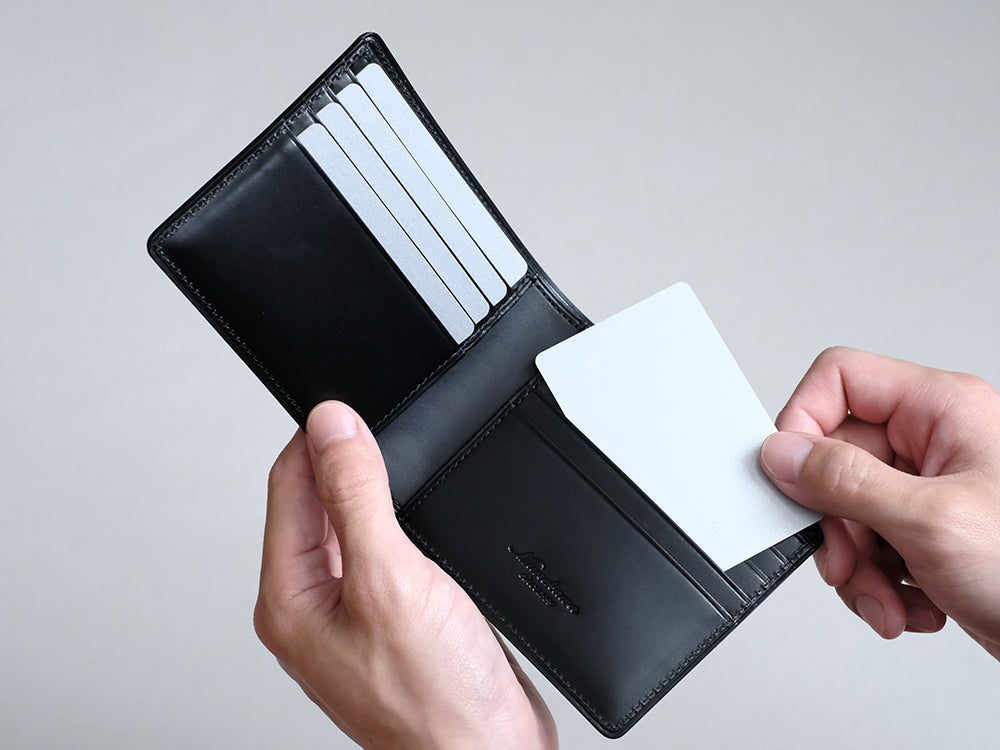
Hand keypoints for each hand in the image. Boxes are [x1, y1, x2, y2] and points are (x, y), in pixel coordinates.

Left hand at [254, 402, 557, 748]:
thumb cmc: (434, 701)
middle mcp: (313, 604)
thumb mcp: (390, 581)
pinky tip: (420, 509)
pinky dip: (399, 517)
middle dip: (345, 459)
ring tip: (401, 460)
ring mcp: (353, 611)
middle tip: (383, 429)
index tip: (349, 405)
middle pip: (315, 502)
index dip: (317, 437)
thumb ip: (356, 498)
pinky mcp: (392, 615)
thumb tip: (333, 428)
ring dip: (373, 486)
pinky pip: (384, 547)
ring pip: (352, 522)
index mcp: (290, 598)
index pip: (287, 488)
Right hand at [759, 347, 999, 659]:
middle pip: (836, 459)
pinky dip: (881, 583)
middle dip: (838, 526)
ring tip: (888, 596)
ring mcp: (931, 487)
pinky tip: (912, 603)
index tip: (792, 476)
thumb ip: (845, 482)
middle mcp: (933, 440)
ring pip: (848, 510)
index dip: (804, 423)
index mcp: (941, 408)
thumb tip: (782, 454)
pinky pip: (872, 545)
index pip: (839, 380)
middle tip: (847, 561)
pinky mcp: (928, 531)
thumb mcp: (930, 521)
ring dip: (859, 566)